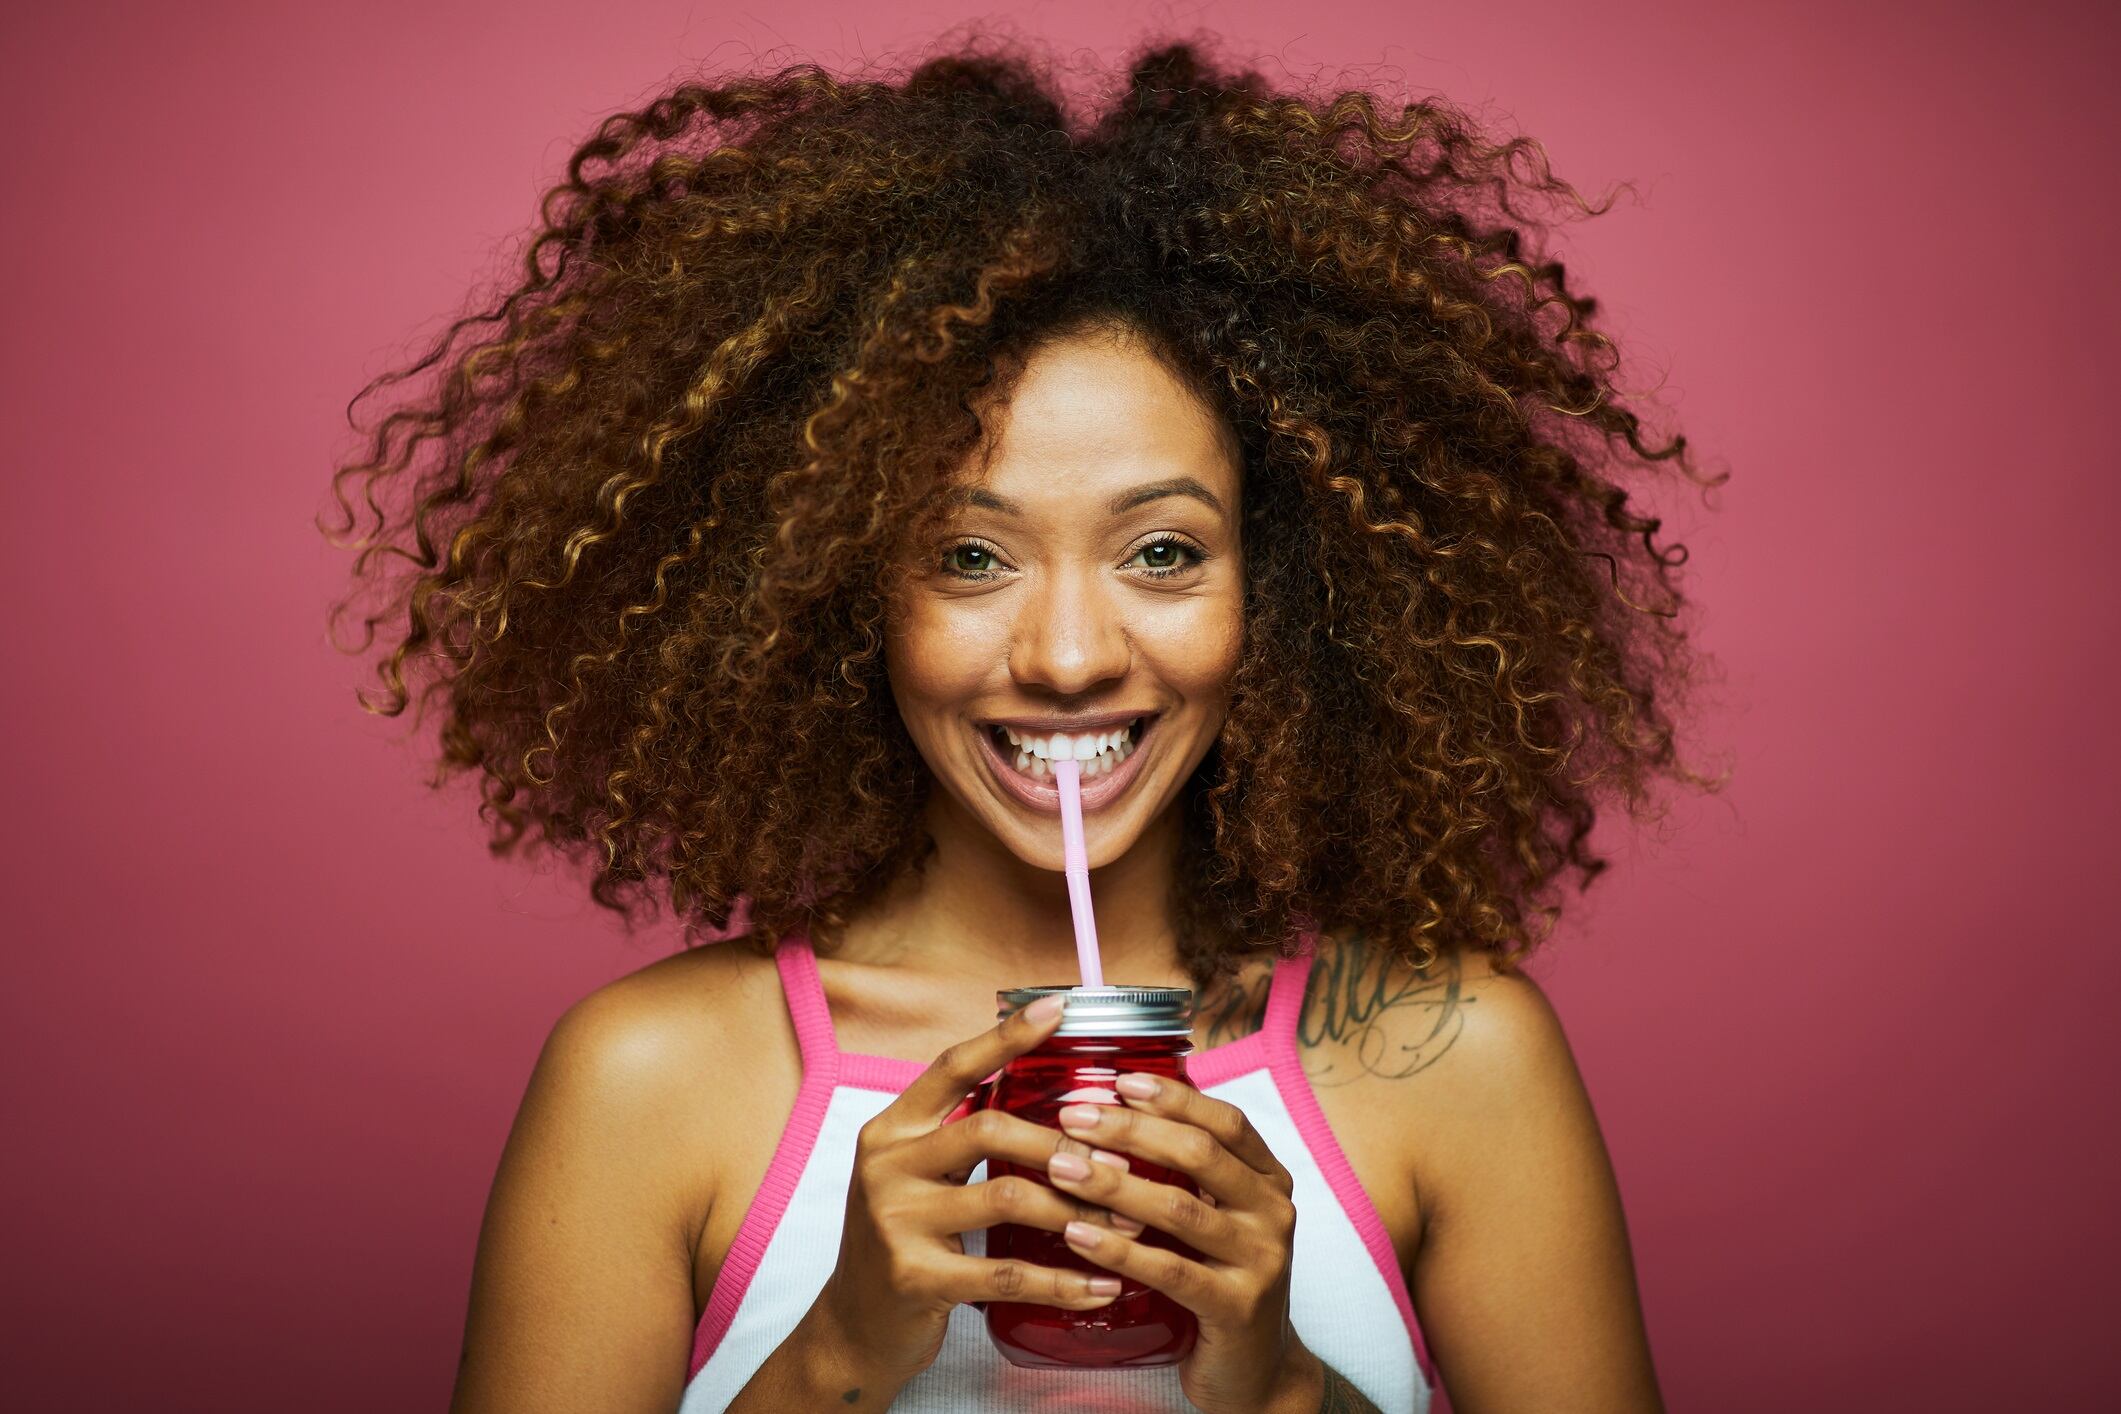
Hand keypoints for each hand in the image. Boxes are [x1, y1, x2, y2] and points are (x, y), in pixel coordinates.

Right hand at [808, 994, 1144, 1388]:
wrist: (852, 1328)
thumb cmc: (904, 1241)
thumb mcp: (916, 1176)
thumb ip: (959, 1136)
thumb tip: (1049, 1099)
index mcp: (891, 1130)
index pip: (953, 1068)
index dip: (1005, 1036)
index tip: (1057, 1008)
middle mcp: (886, 1166)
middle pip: (989, 1128)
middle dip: (1064, 1144)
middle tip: (1122, 1164)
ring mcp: (896, 1222)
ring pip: (1007, 1197)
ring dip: (1076, 1209)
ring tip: (1125, 1224)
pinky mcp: (914, 1278)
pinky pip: (1004, 1272)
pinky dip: (1061, 1280)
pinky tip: (1100, 1284)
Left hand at [1046, 1073, 1316, 1413]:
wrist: (1256, 1370)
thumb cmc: (1220, 1280)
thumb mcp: (1216, 1217)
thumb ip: (1185, 1172)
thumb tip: (1117, 1107)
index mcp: (1269, 1180)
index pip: (1224, 1121)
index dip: (1172, 1097)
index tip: (1119, 1080)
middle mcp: (1273, 1213)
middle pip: (1199, 1154)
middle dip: (1131, 1130)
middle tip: (1074, 1118)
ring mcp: (1260, 1261)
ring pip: (1180, 1209)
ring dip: (1114, 1183)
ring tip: (1061, 1168)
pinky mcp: (1236, 1308)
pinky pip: (1170, 1270)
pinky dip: (1119, 1249)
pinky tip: (1078, 1234)